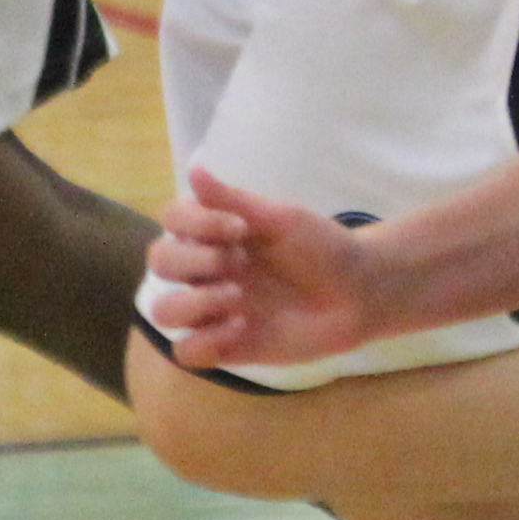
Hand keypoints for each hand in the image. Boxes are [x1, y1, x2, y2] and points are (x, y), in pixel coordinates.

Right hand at [140, 166, 374, 374]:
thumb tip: (193, 168)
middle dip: (191, 261)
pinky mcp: (227, 347)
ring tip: (238, 300)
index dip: (194, 223)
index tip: (239, 228)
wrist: (360, 292)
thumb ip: (233, 199)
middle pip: (159, 263)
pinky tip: (243, 328)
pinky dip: (206, 340)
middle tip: (236, 264)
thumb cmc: (323, 248)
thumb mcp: (280, 218)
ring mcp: (214, 310)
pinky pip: (188, 351)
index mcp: (216, 235)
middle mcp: (208, 271)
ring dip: (194, 303)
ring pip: (163, 312)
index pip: (172, 220)